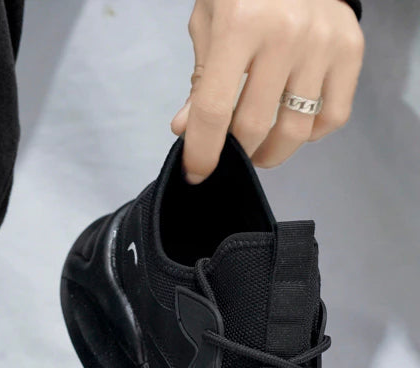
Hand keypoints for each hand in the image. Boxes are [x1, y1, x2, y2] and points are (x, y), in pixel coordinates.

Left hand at [170, 0, 364, 182]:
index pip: (214, 110)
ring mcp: (322, 43)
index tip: (196, 173)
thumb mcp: (210, 23)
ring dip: (270, 153)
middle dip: (235, 153)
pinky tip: (291, 124)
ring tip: (257, 151)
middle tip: (229, 153)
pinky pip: (332, 117)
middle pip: (254, 126)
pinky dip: (309, 133)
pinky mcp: (351, 49)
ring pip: (295, 131)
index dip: (201, 151)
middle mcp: (285, 34)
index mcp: (240, 25)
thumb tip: (185, 129)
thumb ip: (200, 78)